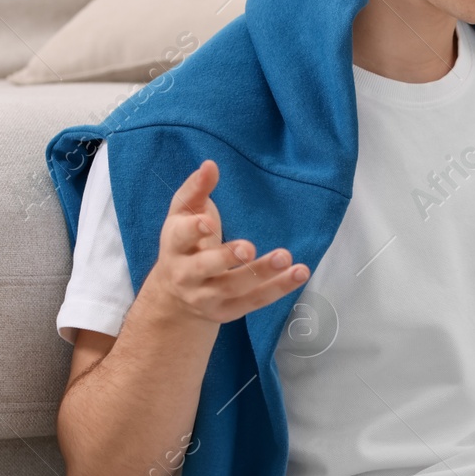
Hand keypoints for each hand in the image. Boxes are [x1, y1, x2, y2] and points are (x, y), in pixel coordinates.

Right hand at [142, 159, 310, 325]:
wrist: (174, 296)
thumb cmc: (184, 243)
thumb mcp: (183, 215)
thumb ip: (196, 189)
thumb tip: (210, 165)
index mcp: (174, 246)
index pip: (180, 238)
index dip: (193, 231)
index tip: (208, 223)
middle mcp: (186, 275)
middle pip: (205, 268)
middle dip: (226, 258)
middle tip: (248, 248)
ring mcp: (207, 296)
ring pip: (234, 287)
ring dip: (262, 273)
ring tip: (285, 257)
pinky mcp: (228, 311)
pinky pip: (255, 301)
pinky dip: (279, 288)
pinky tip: (299, 273)